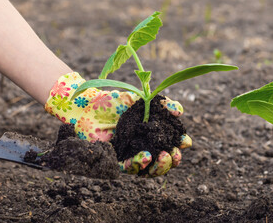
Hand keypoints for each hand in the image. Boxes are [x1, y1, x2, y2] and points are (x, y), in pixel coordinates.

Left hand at [45, 72, 191, 176]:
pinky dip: (140, 164)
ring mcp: (130, 157)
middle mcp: (144, 148)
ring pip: (150, 171)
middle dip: (173, 160)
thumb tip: (179, 111)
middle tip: (173, 153)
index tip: (183, 139)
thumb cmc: (115, 103)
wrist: (89, 107)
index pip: (172, 144)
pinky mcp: (116, 162)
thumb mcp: (141, 100)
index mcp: (152, 135)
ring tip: (164, 156)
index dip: (181, 144)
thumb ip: (161, 104)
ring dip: (161, 166)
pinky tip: (146, 156)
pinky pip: (130, 169)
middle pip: (165, 162)